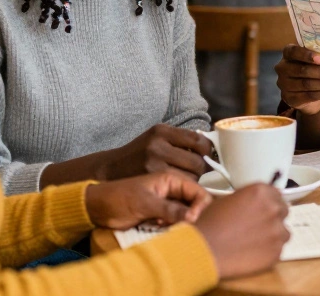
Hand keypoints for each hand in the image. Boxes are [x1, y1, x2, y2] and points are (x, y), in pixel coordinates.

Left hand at [84, 171, 211, 229]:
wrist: (97, 208)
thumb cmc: (118, 199)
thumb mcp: (144, 203)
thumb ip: (170, 209)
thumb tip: (194, 217)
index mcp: (172, 179)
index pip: (199, 191)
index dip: (200, 206)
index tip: (191, 220)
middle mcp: (173, 189)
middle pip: (196, 204)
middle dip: (189, 217)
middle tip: (171, 223)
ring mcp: (168, 202)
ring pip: (187, 215)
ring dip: (179, 224)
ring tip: (161, 224)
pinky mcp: (162, 214)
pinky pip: (175, 223)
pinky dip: (171, 228)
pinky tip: (157, 227)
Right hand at [97, 124, 212, 181]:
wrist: (110, 169)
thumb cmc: (139, 154)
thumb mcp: (156, 138)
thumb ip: (180, 140)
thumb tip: (209, 147)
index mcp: (161, 131)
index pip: (198, 140)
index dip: (207, 150)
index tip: (206, 155)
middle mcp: (157, 146)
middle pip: (197, 161)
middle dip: (202, 168)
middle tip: (198, 171)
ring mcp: (154, 165)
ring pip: (191, 177)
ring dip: (193, 180)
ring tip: (186, 178)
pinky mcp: (151, 181)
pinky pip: (179, 186)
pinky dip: (183, 187)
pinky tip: (178, 186)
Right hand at [194, 184, 290, 279]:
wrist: (204, 249)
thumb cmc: (211, 223)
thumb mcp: (229, 200)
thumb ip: (250, 198)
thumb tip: (259, 202)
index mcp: (261, 192)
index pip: (277, 194)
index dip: (269, 203)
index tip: (262, 210)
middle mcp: (273, 209)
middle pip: (283, 211)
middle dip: (273, 218)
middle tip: (258, 226)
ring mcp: (277, 231)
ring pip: (284, 232)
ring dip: (273, 235)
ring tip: (255, 241)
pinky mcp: (276, 252)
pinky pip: (279, 249)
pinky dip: (269, 251)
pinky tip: (253, 253)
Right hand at [275, 44, 319, 114]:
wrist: (306, 93)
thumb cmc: (312, 70)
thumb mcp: (313, 61)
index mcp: (287, 54)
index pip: (294, 52)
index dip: (308, 55)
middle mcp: (282, 68)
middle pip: (303, 70)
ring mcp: (284, 85)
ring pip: (307, 84)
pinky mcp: (290, 99)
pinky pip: (309, 96)